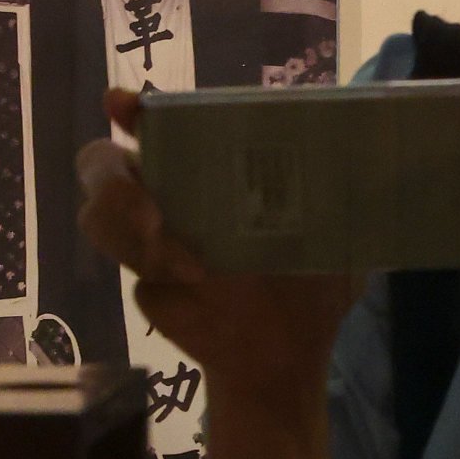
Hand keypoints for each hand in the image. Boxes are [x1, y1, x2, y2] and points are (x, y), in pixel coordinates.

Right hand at [73, 89, 356, 421]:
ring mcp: (147, 240)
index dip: (134, 109)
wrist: (285, 354)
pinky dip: (171, 292)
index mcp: (211, 164)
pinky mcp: (146, 287)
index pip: (159, 122)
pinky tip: (201, 299)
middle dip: (113, 185)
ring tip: (194, 270)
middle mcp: (168, 190)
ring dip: (139, 241)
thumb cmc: (310, 277)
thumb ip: (335, 191)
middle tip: (154, 216)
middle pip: (102, 163)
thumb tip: (358, 150)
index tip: (124, 104)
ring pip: (101, 218)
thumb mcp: (332, 229)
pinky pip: (140, 281)